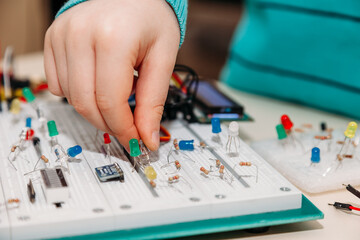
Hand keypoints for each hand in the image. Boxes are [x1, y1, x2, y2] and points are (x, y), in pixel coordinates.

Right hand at [44, 0, 179, 150]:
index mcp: (113, 38)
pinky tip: (98, 81)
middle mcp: (80, 35)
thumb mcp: (163, 58)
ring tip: (117, 94)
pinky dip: (79, 93)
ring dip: (95, 109)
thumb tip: (147, 138)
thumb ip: (153, 101)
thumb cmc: (150, 19)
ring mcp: (61, 36)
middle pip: (86, 104)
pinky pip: (58, 84)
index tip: (136, 141)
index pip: (110, 102)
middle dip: (109, 124)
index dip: (124, 129)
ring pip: (71, 97)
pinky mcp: (52, 39)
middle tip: (128, 127)